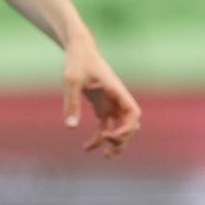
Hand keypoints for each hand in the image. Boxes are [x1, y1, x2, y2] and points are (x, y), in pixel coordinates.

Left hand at [61, 37, 140, 157]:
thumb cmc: (77, 60)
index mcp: (116, 90)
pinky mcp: (101, 105)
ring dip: (116, 142)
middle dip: (122, 138)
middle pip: (131, 124)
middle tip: (107, 147)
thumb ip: (71, 102)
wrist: (78, 48)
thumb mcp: (71, 79)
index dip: (127, 128)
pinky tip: (87, 148)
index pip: (133, 113)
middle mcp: (117, 98)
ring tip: (106, 156)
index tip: (110, 135)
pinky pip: (105, 126)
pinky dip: (99, 138)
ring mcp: (110, 102)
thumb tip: (71, 127)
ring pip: (120, 127)